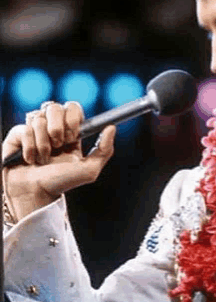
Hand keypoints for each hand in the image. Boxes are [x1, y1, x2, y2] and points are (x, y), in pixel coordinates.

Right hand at [2, 102, 115, 221]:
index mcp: (71, 133)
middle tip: (59, 146)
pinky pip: (23, 129)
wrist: (36, 194)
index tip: (73, 135)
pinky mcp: (17, 135)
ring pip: (38, 118)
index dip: (73, 118)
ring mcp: (33, 130)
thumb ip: (105, 150)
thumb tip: (111, 127)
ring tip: (44, 159)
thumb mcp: (89, 170)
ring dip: (44, 143)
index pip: (72, 108)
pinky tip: (31, 159)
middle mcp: (51, 128)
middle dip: (57, 129)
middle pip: (54, 107)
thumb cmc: (62, 183)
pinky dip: (30, 147)